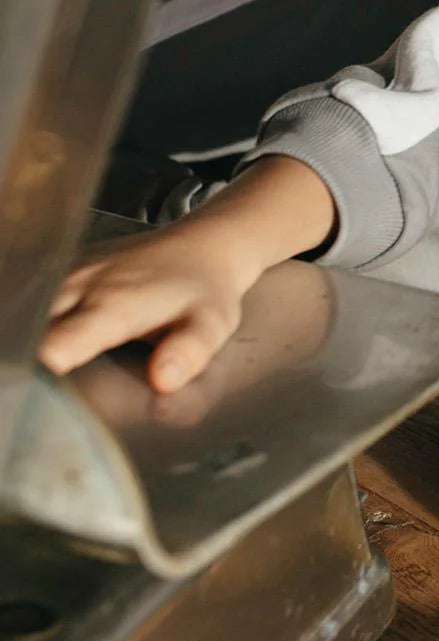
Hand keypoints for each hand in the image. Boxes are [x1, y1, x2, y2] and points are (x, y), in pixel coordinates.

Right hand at [39, 155, 335, 393]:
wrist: (201, 246)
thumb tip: (163, 379)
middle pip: (28, 331)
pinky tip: (46, 336)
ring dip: (28, 338)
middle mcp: (82, 285)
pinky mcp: (64, 266)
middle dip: (28, 362)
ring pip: (26, 311)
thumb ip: (189, 352)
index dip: (44, 374)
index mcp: (114, 305)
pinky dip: (32, 320)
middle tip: (40, 386)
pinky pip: (34, 296)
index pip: (55, 346)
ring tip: (41, 364)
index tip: (45, 394)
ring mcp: (69, 272)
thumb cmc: (205, 291)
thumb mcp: (211, 325)